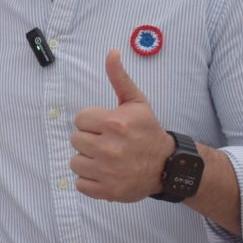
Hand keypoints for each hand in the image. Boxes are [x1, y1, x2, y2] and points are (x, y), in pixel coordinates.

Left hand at [69, 49, 172, 201]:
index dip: (90, 122)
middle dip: (88, 140)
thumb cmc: (147, 131)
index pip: (79, 119)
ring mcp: (108, 171)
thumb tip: (112, 52)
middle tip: (105, 142)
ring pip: (75, 162)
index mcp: (115, 123)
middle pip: (75, 140)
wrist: (167, 165)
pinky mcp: (108, 191)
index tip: (104, 126)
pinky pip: (80, 184)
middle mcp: (110, 148)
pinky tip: (104, 173)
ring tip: (103, 158)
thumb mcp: (136, 102)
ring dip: (86, 160)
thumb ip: (120, 77)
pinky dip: (89, 181)